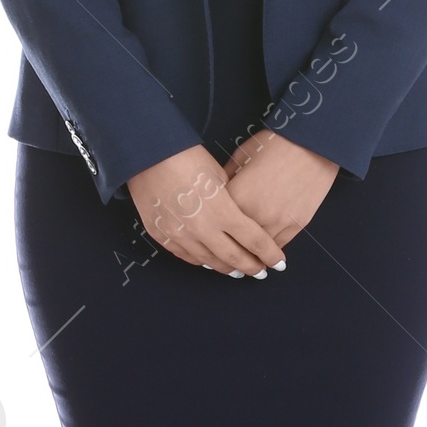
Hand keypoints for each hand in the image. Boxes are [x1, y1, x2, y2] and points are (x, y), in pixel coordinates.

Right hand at [126, 143, 288, 276]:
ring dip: (225, 267)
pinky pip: (186, 256)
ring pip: (209, 261)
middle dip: (250, 267)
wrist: (147, 154)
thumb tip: (241, 216)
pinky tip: (209, 261)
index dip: (268, 255)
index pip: (253, 241)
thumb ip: (232, 201)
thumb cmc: (187, 157)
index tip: (278, 263)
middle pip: (233, 258)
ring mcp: (180, 236)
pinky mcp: (162, 236)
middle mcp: (202, 229)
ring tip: (237, 270)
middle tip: (260, 272)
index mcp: (222, 211)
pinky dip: (201, 261)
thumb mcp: (219, 176)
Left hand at [221, 129, 338, 246]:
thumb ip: (227, 179)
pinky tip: (266, 252)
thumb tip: (220, 194)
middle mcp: (255, 215)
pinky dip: (271, 250)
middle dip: (230, 247)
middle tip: (225, 253)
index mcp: (237, 197)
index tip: (211, 231)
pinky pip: (279, 246)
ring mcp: (277, 222)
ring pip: (258, 251)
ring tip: (246, 258)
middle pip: (237, 243)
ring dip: (252, 256)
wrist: (312, 144)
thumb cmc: (275, 144)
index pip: (218, 222)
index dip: (215, 226)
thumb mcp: (242, 156)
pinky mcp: (296, 224)